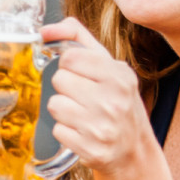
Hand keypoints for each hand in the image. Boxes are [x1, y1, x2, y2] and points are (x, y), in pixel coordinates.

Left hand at [41, 17, 153, 174]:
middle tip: (83, 96)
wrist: (134, 149)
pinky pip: (57, 131)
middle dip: (66, 87)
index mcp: (119, 75)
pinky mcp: (91, 149)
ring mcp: (102, 127)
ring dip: (63, 109)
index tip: (79, 72)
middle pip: (59, 79)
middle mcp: (113, 101)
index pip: (70, 57)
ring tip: (82, 114)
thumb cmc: (117, 101)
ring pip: (54, 105)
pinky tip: (82, 131)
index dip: (68, 64)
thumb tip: (45, 30)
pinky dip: (66, 131)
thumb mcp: (109, 65)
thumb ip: (78, 39)